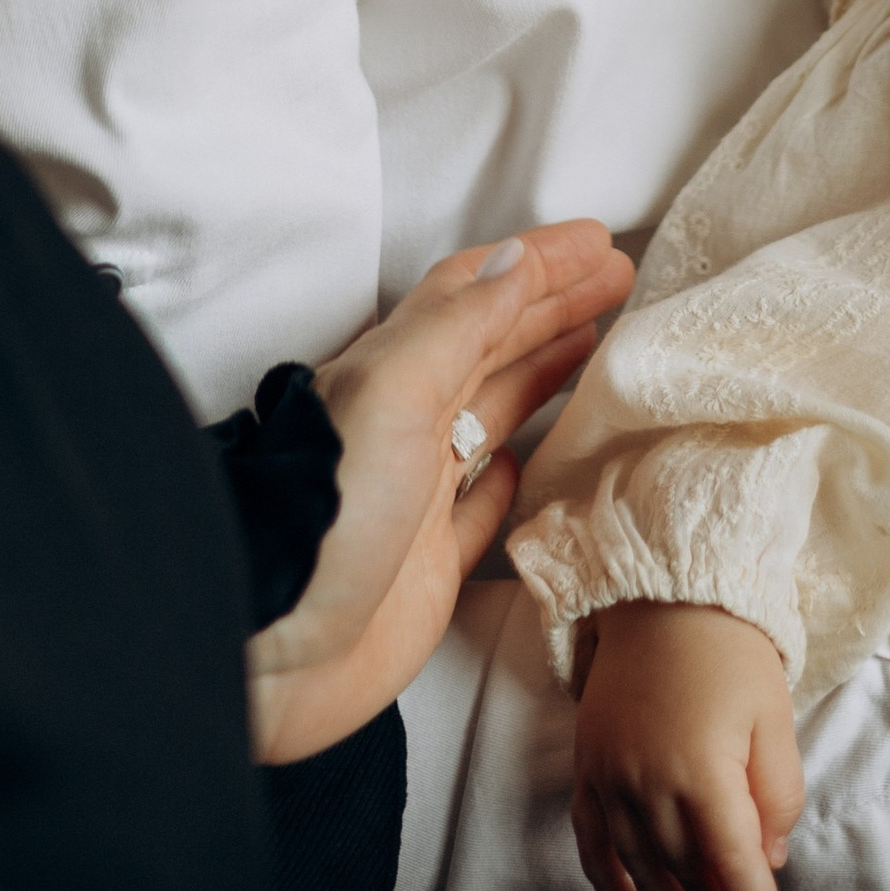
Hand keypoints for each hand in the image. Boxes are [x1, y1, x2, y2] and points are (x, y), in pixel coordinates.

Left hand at [248, 220, 632, 763]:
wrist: (272, 649)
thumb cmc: (322, 516)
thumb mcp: (391, 394)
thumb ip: (456, 327)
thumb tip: (516, 259)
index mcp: (393, 372)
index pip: (476, 293)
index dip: (537, 262)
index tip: (598, 241)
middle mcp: (406, 423)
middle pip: (493, 344)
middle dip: (553, 305)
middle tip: (617, 277)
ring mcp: (420, 493)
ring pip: (494, 412)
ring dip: (543, 371)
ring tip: (595, 341)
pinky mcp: (430, 563)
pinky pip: (484, 506)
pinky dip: (512, 475)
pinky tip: (530, 459)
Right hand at [570, 602, 805, 890]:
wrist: (662, 593)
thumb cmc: (732, 652)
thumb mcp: (776, 719)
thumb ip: (776, 795)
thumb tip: (766, 860)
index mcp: (703, 772)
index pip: (735, 866)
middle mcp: (649, 783)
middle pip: (686, 872)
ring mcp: (611, 776)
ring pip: (640, 865)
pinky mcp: (589, 765)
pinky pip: (592, 838)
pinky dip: (607, 880)